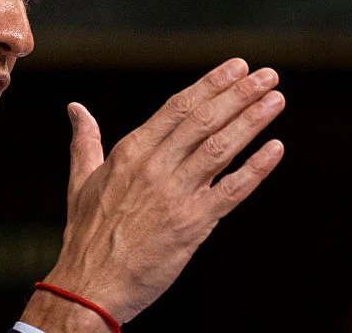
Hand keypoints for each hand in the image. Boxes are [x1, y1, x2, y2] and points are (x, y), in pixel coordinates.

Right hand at [21, 58, 284, 330]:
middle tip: (267, 74)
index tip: (237, 67)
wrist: (91, 284)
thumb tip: (75, 108)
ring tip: (276, 99)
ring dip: (252, 120)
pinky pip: (231, 191)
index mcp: (130, 152)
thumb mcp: (81, 179)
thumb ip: (84, 140)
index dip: (211, 84)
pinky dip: (256, 168)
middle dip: (239, 93)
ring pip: (220, 148)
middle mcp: (155, 167)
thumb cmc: (86, 235)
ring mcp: (175, 195)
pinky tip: (276, 148)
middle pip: (204, 120)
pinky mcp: (193, 224)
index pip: (178, 107)